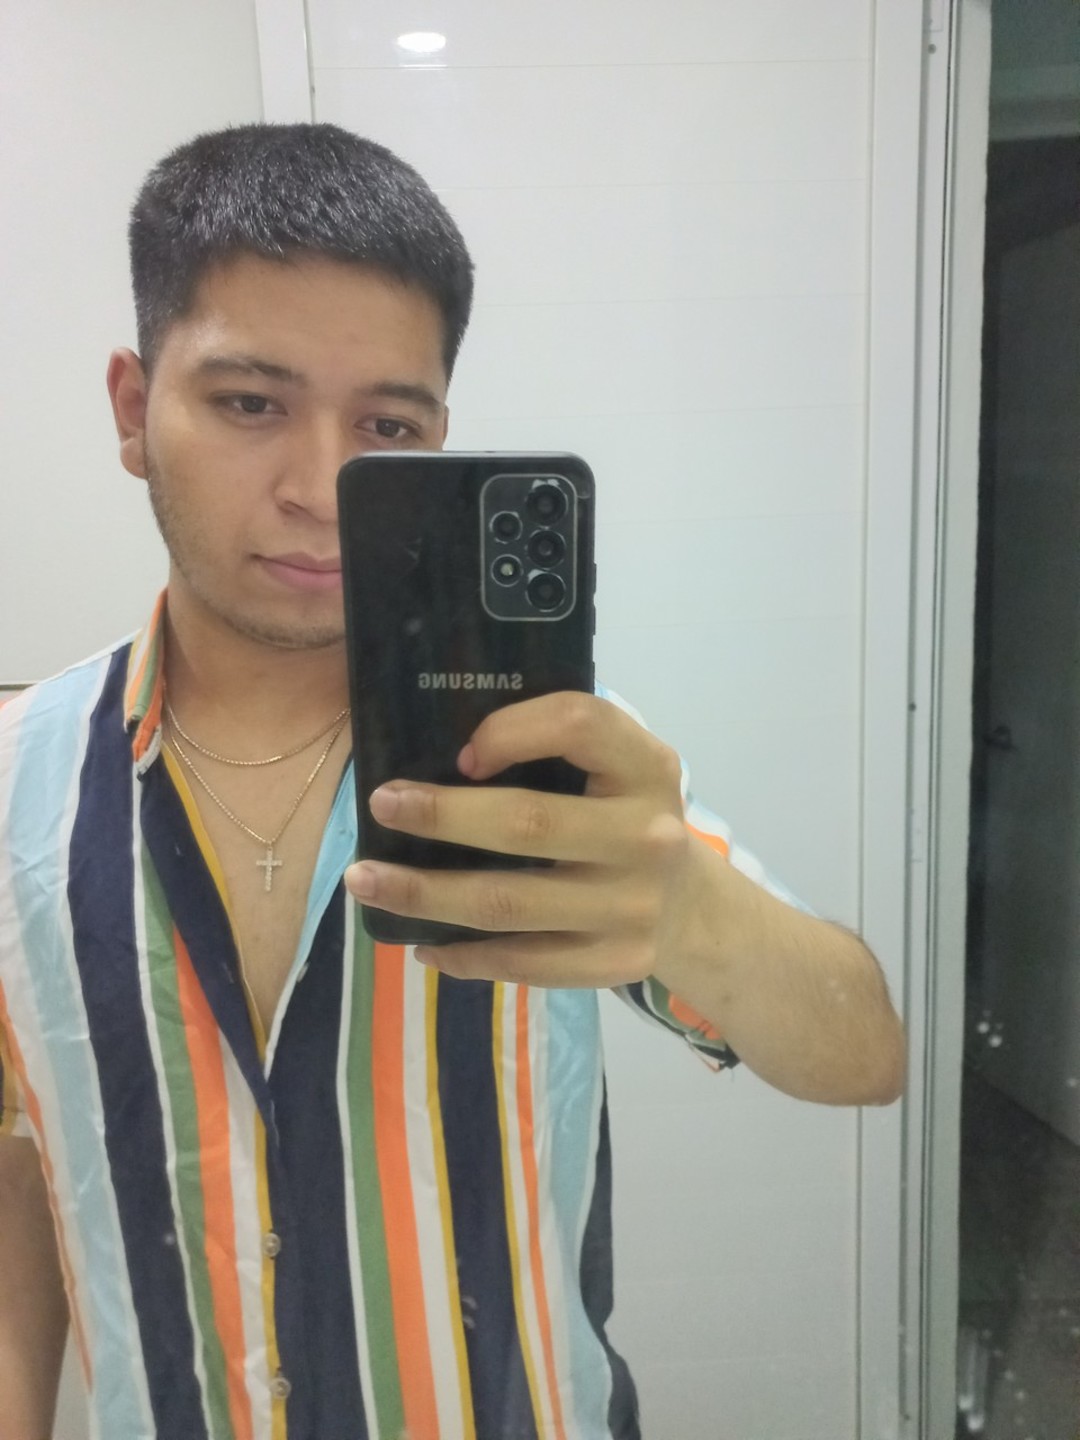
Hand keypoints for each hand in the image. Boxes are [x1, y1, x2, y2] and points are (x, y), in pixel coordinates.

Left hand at [343, 692, 695, 985]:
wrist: (691, 907)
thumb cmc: (626, 816)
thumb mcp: (618, 765)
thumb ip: (559, 747)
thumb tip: (445, 756)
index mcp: (647, 767)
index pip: (579, 724)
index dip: (512, 730)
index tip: (462, 753)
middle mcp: (647, 836)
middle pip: (527, 824)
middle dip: (441, 816)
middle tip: (380, 807)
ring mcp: (632, 908)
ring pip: (508, 904)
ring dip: (425, 894)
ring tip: (366, 882)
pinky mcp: (615, 964)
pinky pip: (523, 962)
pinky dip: (464, 957)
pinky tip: (422, 943)